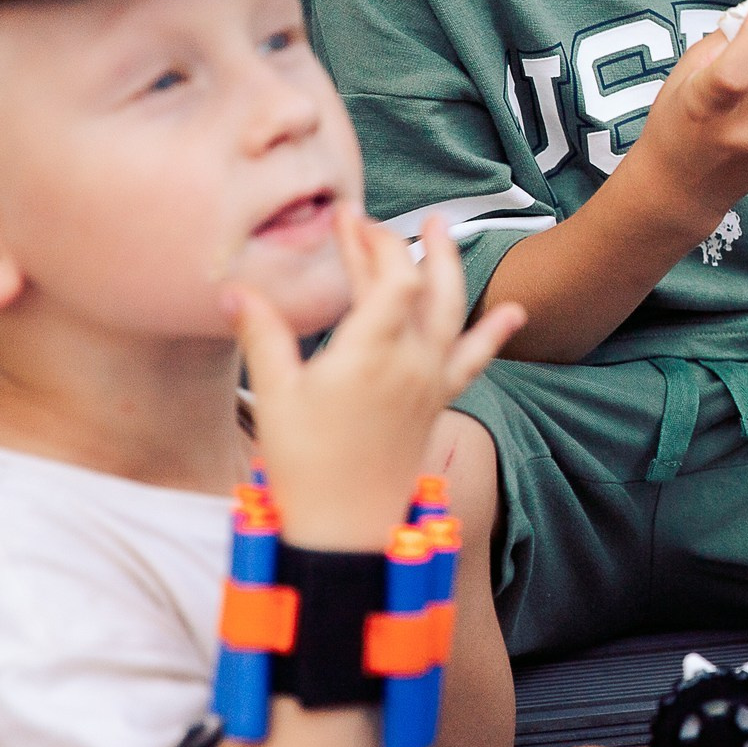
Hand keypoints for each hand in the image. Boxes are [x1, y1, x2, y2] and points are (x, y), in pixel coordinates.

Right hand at [227, 212, 521, 551]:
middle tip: (373, 219)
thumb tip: (231, 290)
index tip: (347, 220)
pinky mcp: (438, 401)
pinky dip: (494, 333)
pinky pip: (474, 360)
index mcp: (371, 353)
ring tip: (441, 229)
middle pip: (420, 285)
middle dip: (399, 244)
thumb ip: (262, 335)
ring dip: (449, 266)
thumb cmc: (305, 464)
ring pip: (451, 311)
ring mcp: (431, 380)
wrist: (347, 527)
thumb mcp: (274, 396)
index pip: (391, 277)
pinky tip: (516, 313)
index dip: (372, 242)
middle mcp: (412, 361)